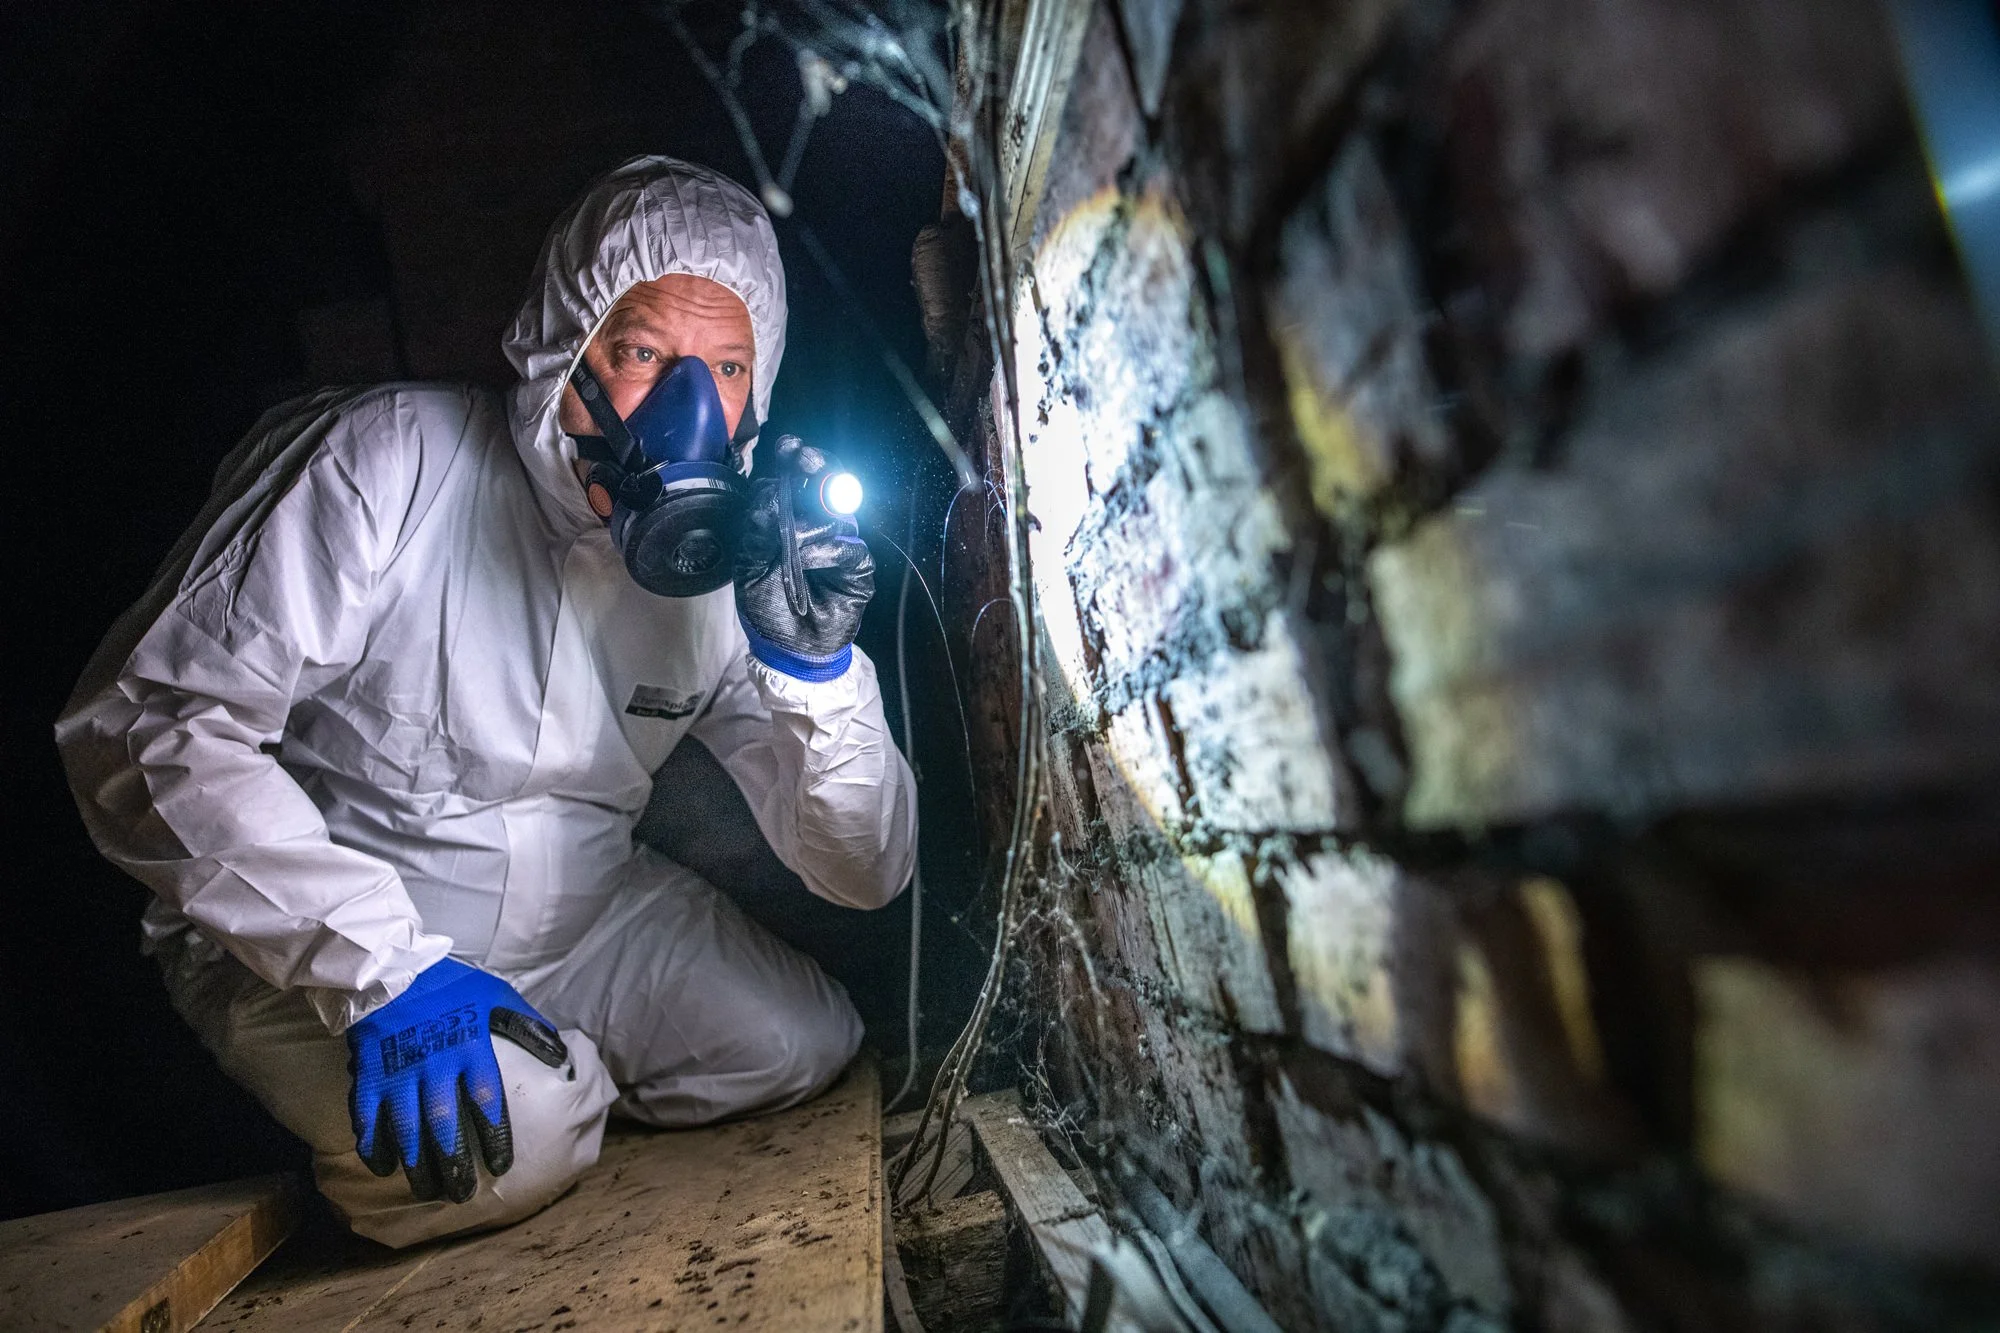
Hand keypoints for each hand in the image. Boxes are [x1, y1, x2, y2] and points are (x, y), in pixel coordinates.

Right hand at [346, 958, 567, 1202]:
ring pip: (407, 1128)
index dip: (496, 1136)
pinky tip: (383, 1166)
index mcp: (471, 1049)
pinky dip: (373, 1143)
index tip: (503, 1165)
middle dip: (454, 1162)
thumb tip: (560, 1052)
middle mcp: (435, 1066)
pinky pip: (368, 1116)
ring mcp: (399, 1072)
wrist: (392, 968)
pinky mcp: (369, 1074)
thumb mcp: (498, 996)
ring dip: (417, 1163)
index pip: (487, 1101)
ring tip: (428, 1190)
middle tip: (462, 1193)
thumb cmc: (452, 985)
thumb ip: (527, 1025)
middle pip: (445, 1125)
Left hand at [734, 436, 874, 679]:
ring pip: (835, 512)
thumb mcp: (749, 565)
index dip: (793, 460)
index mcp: (786, 520)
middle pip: (825, 483)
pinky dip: (825, 551)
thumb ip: (758, 527)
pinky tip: (809, 564)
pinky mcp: (857, 566)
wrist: (789, 650)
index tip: (788, 445)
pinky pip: (847, 545)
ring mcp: (839, 543)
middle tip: (806, 458)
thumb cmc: (767, 608)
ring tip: (793, 549)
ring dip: (810, 524)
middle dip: (817, 466)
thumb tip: (772, 488)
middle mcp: (815, 525)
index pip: (795, 480)